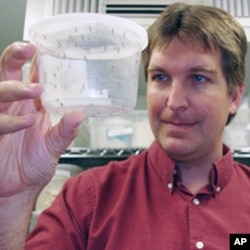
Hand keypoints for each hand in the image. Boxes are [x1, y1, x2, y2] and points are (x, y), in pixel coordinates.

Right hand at [0, 42, 83, 196]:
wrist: (19, 190)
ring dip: (14, 89)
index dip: (32, 60)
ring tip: (35, 90)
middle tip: (28, 49)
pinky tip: (27, 121)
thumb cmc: (34, 165)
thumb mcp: (54, 146)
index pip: (29, 77)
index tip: (41, 46)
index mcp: (30, 107)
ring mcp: (0, 120)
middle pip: (7, 75)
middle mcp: (13, 109)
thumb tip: (79, 114)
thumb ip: (65, 130)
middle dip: (14, 58)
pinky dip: (11, 121)